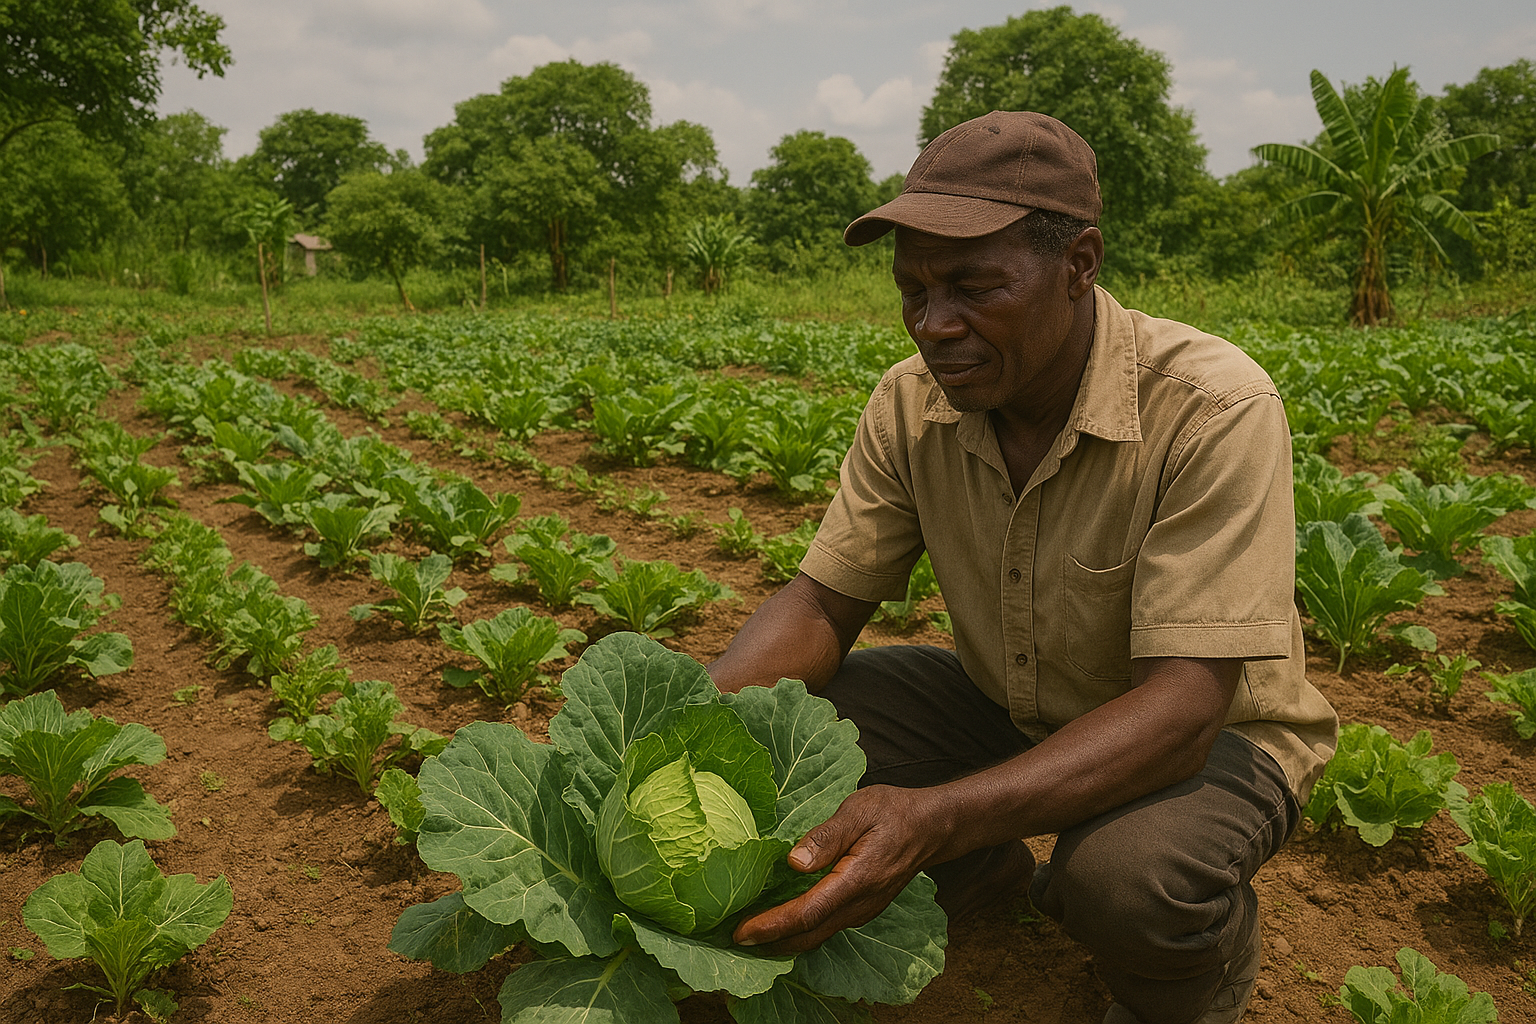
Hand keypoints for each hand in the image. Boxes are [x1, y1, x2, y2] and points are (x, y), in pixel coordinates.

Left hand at [731, 785, 945, 953]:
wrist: (932, 828)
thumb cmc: (894, 812)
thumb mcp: (859, 810)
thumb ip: (827, 836)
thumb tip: (793, 861)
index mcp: (857, 880)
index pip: (807, 913)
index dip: (771, 925)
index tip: (741, 932)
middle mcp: (859, 904)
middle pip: (808, 935)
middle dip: (769, 943)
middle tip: (732, 939)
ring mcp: (862, 910)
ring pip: (817, 936)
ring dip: (783, 941)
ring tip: (749, 936)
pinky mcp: (861, 908)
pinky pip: (826, 928)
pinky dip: (799, 931)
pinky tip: (780, 923)